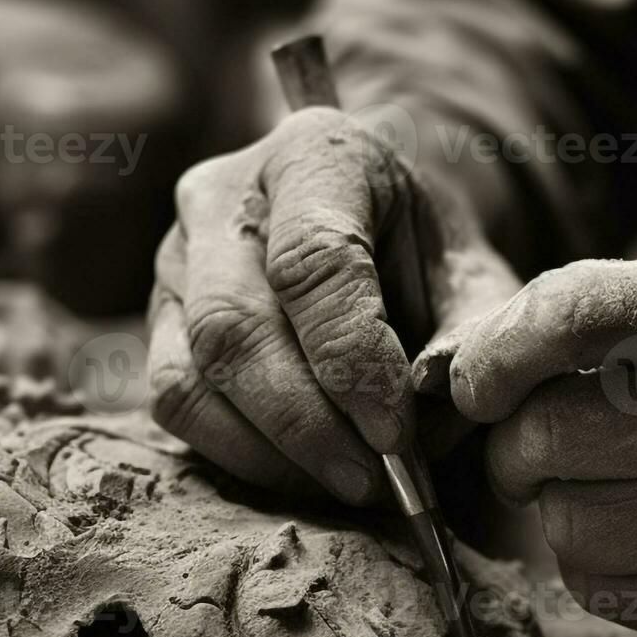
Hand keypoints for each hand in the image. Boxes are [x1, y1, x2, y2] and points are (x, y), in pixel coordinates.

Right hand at [146, 107, 520, 502]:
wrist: (385, 229)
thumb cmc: (433, 253)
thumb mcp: (477, 276)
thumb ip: (470, 336)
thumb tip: (423, 412)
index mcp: (315, 154)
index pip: (312, 260)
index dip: (352, 359)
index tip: (396, 434)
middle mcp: (224, 194)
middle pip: (236, 324)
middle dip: (308, 423)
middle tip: (374, 480)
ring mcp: (176, 255)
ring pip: (193, 370)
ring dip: (272, 450)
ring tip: (348, 483)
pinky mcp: (159, 316)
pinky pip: (175, 400)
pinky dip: (239, 453)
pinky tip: (305, 472)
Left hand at [449, 257, 636, 636]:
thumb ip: (622, 318)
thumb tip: (480, 367)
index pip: (563, 312)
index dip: (493, 354)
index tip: (475, 383)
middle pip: (540, 436)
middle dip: (521, 447)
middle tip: (548, 450)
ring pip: (560, 524)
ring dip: (562, 511)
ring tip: (617, 492)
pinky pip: (601, 589)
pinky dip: (601, 566)